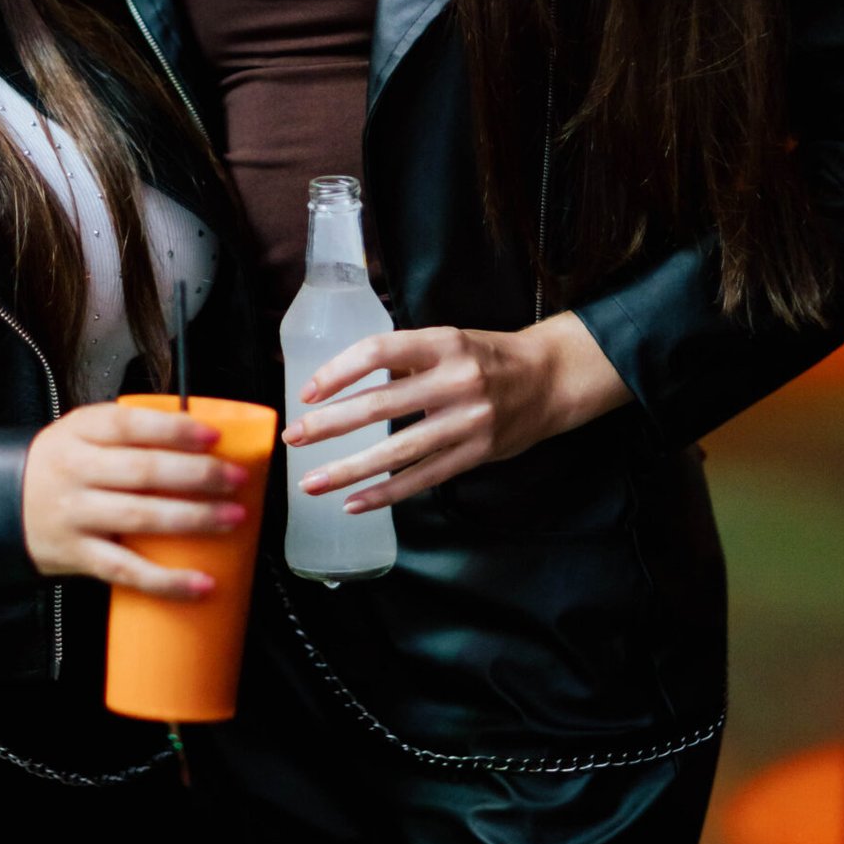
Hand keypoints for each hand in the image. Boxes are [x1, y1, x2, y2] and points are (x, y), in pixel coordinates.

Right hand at [22, 403, 247, 598]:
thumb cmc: (59, 466)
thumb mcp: (80, 433)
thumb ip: (128, 431)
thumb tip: (200, 435)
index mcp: (80, 432)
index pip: (130, 425)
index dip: (174, 429)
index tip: (214, 435)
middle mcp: (75, 471)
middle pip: (143, 471)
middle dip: (197, 475)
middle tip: (235, 479)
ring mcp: (75, 515)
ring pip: (140, 517)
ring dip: (193, 519)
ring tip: (233, 518)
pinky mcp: (78, 554)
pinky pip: (126, 571)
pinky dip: (166, 580)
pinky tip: (201, 583)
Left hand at [282, 311, 630, 512]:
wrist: (550, 380)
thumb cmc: (487, 357)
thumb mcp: (448, 340)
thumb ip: (404, 356)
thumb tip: (342, 377)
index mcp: (443, 343)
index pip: (379, 352)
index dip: (339, 371)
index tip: (308, 393)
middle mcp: (456, 381)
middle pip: (381, 405)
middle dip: (330, 425)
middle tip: (293, 437)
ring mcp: (468, 421)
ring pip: (398, 451)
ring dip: (349, 469)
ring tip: (312, 482)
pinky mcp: (476, 454)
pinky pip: (423, 478)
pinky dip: (386, 493)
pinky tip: (354, 502)